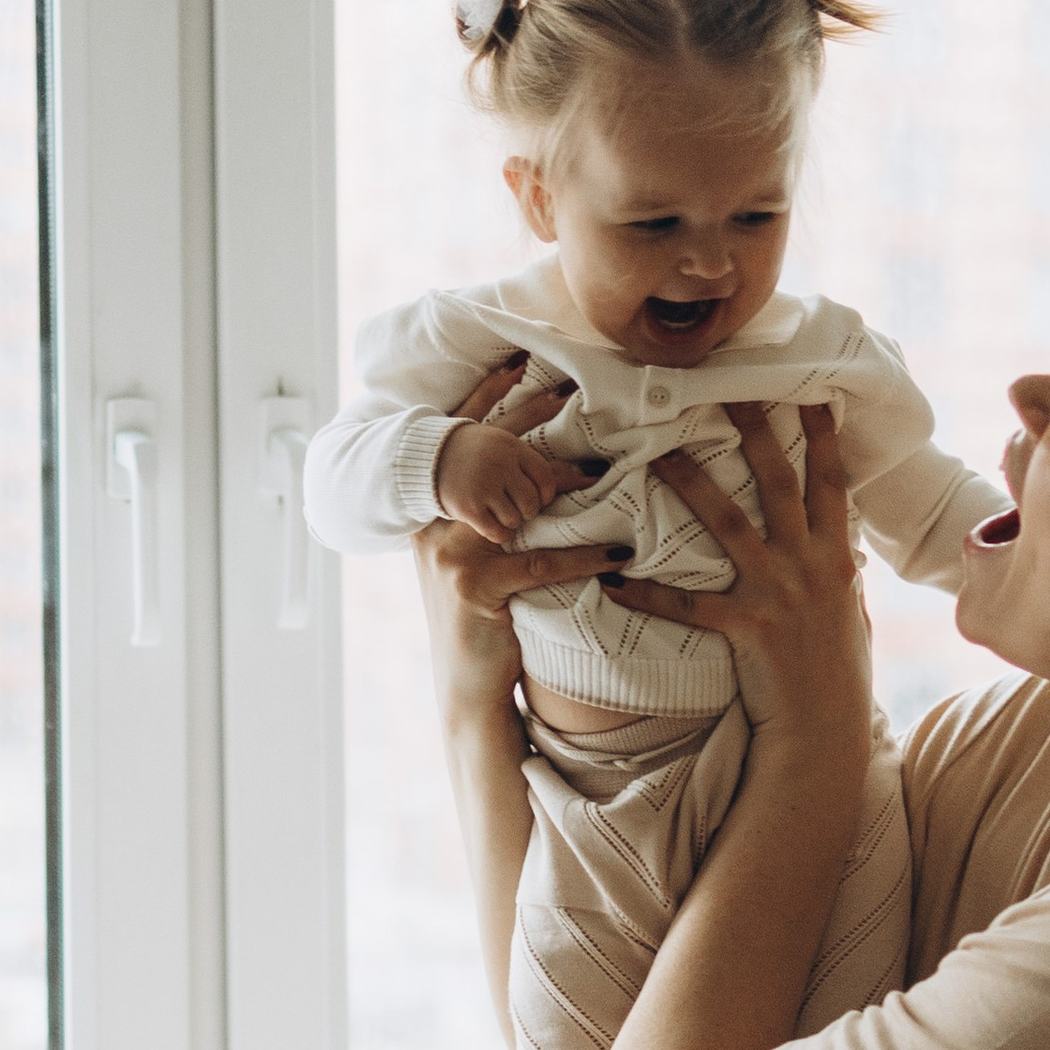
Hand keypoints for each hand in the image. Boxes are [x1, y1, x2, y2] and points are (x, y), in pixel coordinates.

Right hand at [414, 357, 631, 733]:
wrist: (467, 689)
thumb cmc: (486, 622)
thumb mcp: (481, 558)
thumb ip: (495, 513)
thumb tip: (548, 468)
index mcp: (431, 508)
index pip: (459, 436)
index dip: (490, 395)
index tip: (523, 359)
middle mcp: (433, 522)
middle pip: (490, 453)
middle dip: (535, 416)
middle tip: (578, 387)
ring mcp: (450, 553)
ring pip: (520, 502)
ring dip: (571, 483)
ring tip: (613, 464)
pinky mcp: (474, 587)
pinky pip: (540, 561)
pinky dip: (584, 556)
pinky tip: (619, 550)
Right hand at [435, 390, 606, 543]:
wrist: (423, 458)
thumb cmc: (468, 449)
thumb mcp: (498, 435)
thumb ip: (526, 438)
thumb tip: (566, 421)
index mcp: (510, 445)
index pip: (546, 475)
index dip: (547, 491)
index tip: (542, 497)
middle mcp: (499, 464)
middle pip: (532, 501)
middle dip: (529, 509)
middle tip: (520, 509)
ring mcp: (484, 486)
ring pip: (515, 518)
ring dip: (511, 521)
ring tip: (501, 514)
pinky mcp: (469, 507)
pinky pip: (498, 531)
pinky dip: (500, 533)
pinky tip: (494, 528)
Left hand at [607, 401, 872, 742]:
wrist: (825, 729)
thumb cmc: (836, 671)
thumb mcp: (849, 611)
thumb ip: (839, 568)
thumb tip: (839, 538)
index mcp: (836, 557)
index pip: (832, 481)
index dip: (822, 435)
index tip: (809, 390)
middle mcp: (811, 565)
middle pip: (780, 481)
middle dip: (756, 429)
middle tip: (727, 387)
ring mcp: (779, 594)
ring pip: (730, 524)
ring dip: (692, 485)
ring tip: (657, 455)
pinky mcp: (747, 627)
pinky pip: (689, 605)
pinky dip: (649, 594)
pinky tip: (614, 580)